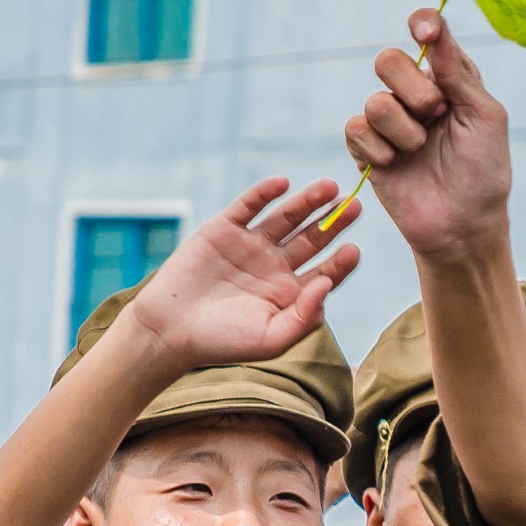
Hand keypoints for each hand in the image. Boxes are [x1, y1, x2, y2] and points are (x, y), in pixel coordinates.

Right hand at [123, 178, 361, 371]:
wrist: (170, 329)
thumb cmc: (222, 342)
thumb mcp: (271, 339)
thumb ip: (304, 316)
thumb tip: (327, 284)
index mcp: (290, 293)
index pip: (325, 271)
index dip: (341, 261)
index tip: (353, 250)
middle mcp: (275, 266)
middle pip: (312, 238)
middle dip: (334, 222)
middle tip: (355, 205)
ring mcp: (250, 245)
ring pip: (286, 217)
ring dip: (308, 201)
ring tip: (330, 187)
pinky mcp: (224, 229)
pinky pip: (249, 206)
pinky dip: (265, 193)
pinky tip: (283, 183)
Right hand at [344, 10, 512, 266]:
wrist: (464, 227)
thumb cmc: (484, 173)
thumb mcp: (485, 117)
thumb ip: (458, 73)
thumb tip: (434, 29)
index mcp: (449, 79)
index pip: (428, 34)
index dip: (422, 24)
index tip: (423, 31)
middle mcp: (415, 94)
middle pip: (388, 60)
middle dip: (414, 89)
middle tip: (436, 115)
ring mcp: (389, 122)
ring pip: (375, 101)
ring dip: (403, 129)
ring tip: (421, 151)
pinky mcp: (366, 150)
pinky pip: (356, 129)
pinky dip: (379, 148)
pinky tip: (396, 164)